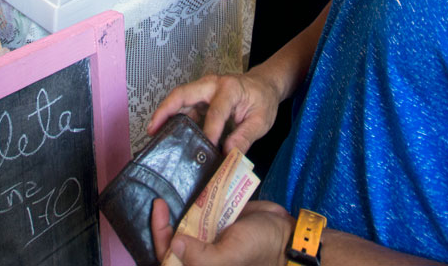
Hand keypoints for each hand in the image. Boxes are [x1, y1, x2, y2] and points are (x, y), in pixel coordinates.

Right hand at [146, 71, 279, 154]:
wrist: (264, 85)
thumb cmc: (263, 100)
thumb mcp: (261, 121)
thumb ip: (245, 137)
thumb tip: (228, 154)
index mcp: (229, 88)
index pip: (216, 111)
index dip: (210, 131)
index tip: (207, 149)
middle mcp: (211, 85)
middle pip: (182, 94)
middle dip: (165, 110)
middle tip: (152, 129)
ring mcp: (203, 90)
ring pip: (179, 99)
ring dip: (165, 114)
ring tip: (154, 134)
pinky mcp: (200, 98)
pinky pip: (184, 106)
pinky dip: (174, 119)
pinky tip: (168, 134)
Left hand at [151, 198, 293, 265]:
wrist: (287, 233)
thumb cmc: (262, 249)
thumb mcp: (230, 255)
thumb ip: (200, 256)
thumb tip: (175, 243)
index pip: (169, 257)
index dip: (160, 236)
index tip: (160, 210)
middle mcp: (202, 256)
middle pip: (173, 242)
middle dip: (164, 224)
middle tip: (162, 202)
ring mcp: (209, 239)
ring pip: (184, 226)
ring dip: (177, 211)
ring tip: (170, 192)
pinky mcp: (217, 223)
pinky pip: (199, 213)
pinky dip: (193, 202)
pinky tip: (188, 189)